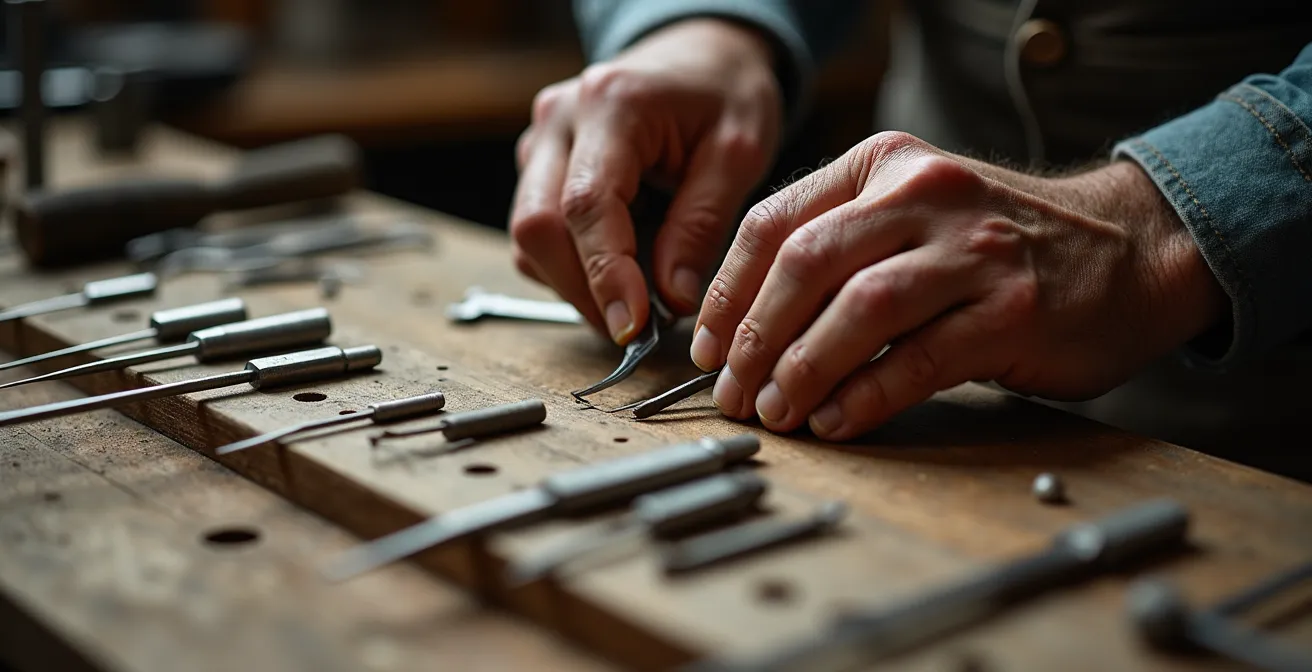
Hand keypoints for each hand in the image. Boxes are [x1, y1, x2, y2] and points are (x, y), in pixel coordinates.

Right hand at [510, 19, 780, 342]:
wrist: (701, 55)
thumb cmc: (724, 93)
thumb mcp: (738, 152)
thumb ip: (702, 225)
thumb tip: (671, 300)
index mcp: (612, 105)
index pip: (587, 205)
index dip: (604, 275)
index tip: (633, 328)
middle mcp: (560, 119)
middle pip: (538, 226)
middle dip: (584, 291)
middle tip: (637, 331)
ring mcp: (541, 140)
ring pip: (529, 237)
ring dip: (576, 283)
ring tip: (636, 300)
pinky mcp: (538, 164)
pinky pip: (538, 232)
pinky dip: (572, 265)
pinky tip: (619, 270)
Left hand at [689, 131, 1226, 439]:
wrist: (1131, 249)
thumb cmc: (1002, 243)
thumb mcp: (914, 210)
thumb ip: (840, 245)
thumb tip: (745, 325)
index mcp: (883, 164)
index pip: (773, 222)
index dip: (727, 294)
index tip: (707, 346)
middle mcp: (924, 193)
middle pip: (805, 263)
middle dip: (754, 337)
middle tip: (732, 390)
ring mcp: (972, 250)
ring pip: (857, 308)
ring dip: (802, 369)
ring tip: (777, 410)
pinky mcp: (1011, 310)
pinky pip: (918, 360)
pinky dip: (866, 396)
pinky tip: (837, 421)